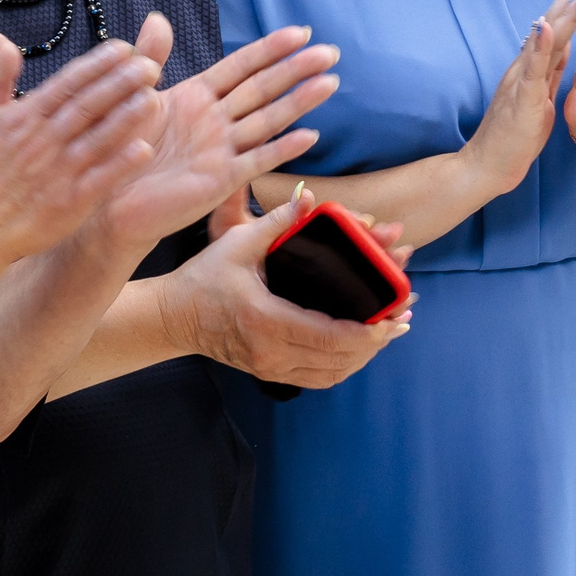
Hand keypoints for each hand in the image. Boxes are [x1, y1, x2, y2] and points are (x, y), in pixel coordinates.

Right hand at [0, 31, 161, 270]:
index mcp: (22, 118)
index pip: (67, 82)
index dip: (97, 63)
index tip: (124, 48)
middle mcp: (42, 141)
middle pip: (88, 104)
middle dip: (121, 81)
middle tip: (151, 64)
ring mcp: (56, 173)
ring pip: (98, 137)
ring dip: (127, 116)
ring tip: (153, 95)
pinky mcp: (67, 204)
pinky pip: (100, 179)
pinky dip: (121, 164)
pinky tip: (144, 149)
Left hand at [89, 22, 341, 254]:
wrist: (109, 196)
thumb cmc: (120, 146)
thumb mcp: (133, 95)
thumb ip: (149, 57)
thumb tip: (157, 17)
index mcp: (197, 96)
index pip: (240, 67)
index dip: (270, 50)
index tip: (301, 32)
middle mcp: (215, 120)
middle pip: (262, 89)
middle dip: (296, 70)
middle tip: (330, 52)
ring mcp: (221, 149)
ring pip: (267, 120)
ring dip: (299, 102)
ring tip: (329, 83)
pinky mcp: (220, 179)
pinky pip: (255, 161)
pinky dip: (281, 150)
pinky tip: (308, 136)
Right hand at [170, 188, 412, 389]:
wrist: (172, 318)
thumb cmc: (203, 278)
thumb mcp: (235, 244)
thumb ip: (275, 222)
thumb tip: (310, 198)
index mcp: (266, 320)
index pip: (330, 336)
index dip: (369, 332)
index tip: (392, 316)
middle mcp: (271, 352)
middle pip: (340, 359)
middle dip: (378, 341)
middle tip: (402, 318)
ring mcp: (271, 367)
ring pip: (334, 373)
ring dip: (365, 355)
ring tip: (389, 332)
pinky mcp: (270, 372)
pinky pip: (319, 377)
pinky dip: (345, 365)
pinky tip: (360, 348)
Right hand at [458, 0, 575, 197]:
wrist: (488, 163)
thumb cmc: (515, 133)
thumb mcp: (541, 94)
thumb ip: (550, 67)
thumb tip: (565, 40)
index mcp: (535, 65)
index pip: (560, 24)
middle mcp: (526, 65)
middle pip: (553, 22)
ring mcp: (522, 80)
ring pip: (546, 40)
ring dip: (562, 12)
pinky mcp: (523, 100)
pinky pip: (532, 70)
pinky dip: (539, 45)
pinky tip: (545, 26)